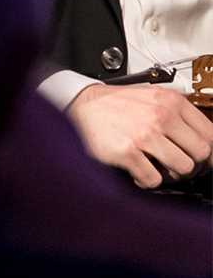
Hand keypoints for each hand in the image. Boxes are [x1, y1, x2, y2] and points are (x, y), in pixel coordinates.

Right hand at [67, 82, 212, 188]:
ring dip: (171, 174)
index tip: (202, 159)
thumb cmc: (114, 104)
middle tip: (178, 165)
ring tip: (157, 168)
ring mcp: (145, 135)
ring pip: (183, 169)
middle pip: (201, 154)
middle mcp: (161, 116)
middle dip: (192, 164)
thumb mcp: (151, 96)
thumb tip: (205, 139)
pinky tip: (138, 171)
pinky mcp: (127, 152)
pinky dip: (146, 180)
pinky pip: (154, 180)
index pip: (210, 134)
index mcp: (171, 101)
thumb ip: (177, 112)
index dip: (209, 152)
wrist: (77, 105)